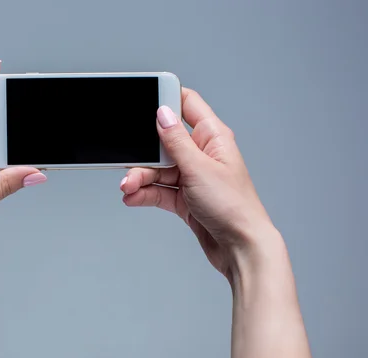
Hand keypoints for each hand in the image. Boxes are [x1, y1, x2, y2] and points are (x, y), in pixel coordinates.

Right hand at [121, 88, 277, 279]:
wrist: (240, 248)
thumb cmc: (233, 207)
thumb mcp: (198, 168)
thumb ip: (176, 140)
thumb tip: (162, 113)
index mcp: (212, 137)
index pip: (187, 104)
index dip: (165, 99)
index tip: (142, 101)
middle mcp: (202, 154)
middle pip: (163, 143)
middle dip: (143, 154)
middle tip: (128, 161)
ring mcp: (192, 177)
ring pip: (157, 170)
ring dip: (140, 177)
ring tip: (127, 188)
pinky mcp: (185, 198)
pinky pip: (159, 190)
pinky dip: (144, 193)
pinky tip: (133, 198)